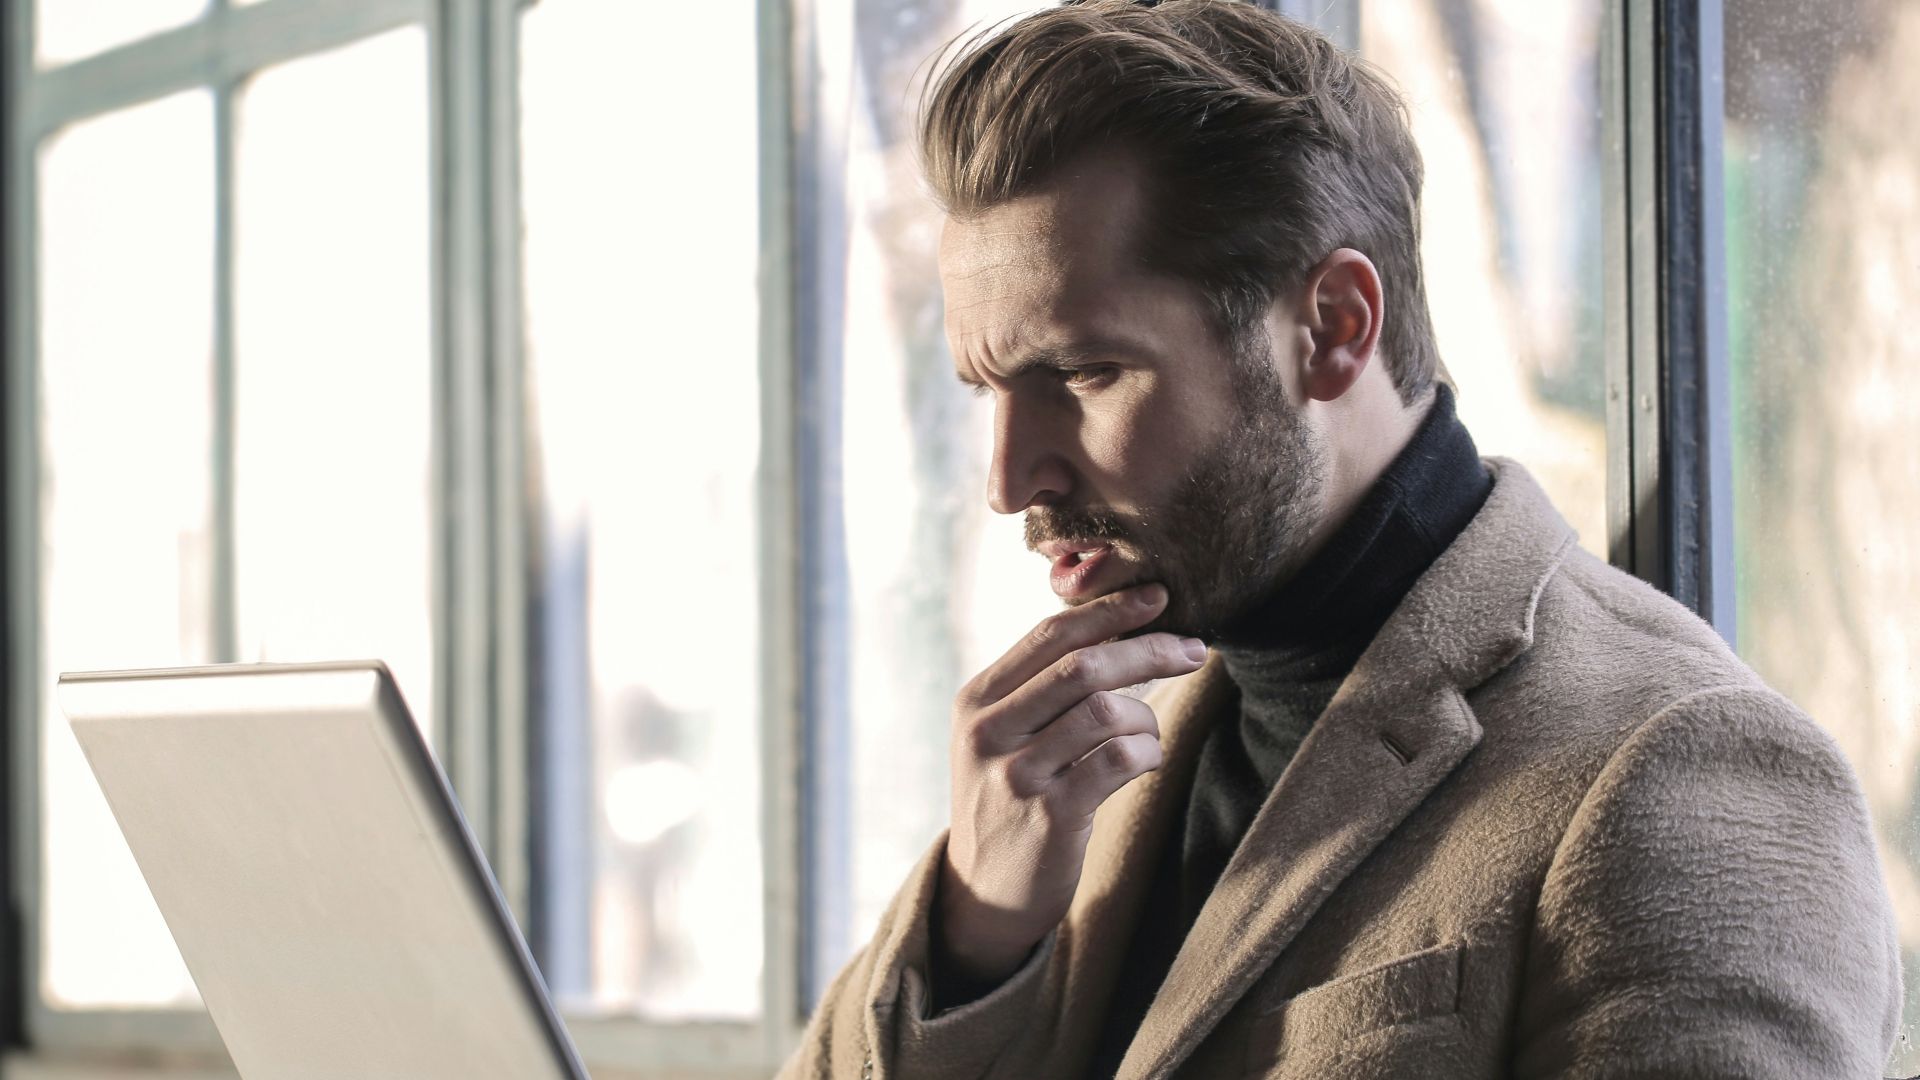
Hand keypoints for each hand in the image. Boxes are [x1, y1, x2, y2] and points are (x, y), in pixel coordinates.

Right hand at [935, 583, 1207, 986]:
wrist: (984, 892)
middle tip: (1194, 649)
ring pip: (1106, 712)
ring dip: (1147, 717)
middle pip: (1083, 666)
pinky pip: (1119, 760)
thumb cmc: (1010, 800)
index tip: (1158, 596)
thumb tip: (1115, 628)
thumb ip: (1040, 688)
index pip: (1050, 636)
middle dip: (1148, 649)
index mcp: (978, 700)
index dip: (1109, 611)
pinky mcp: (1050, 815)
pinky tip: (1145, 762)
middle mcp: (990, 731)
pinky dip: (1147, 753)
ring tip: (1149, 735)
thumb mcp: (1002, 737)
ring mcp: (1017, 774)